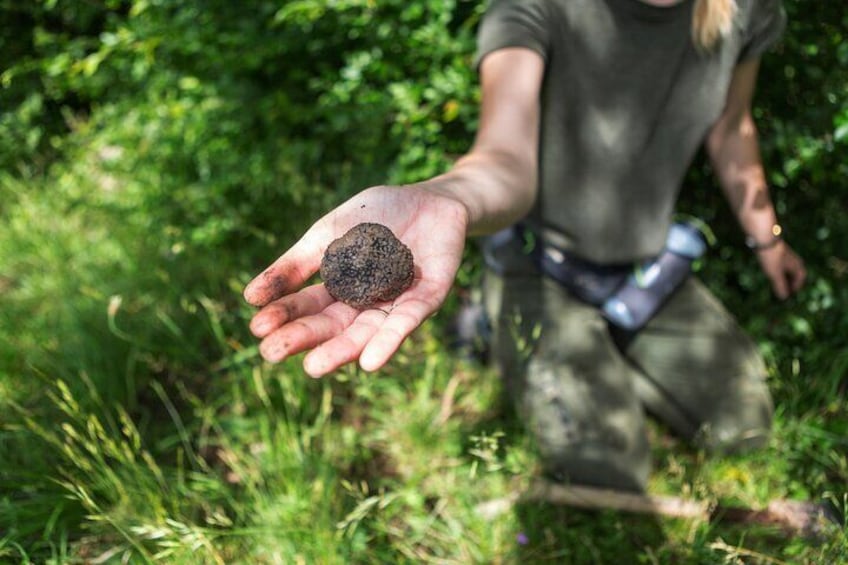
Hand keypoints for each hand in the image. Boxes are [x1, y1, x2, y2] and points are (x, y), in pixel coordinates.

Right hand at [243, 184, 468, 376]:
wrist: (430, 196)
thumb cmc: (377, 215)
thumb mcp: (328, 233)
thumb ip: (296, 264)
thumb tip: (249, 296)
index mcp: (338, 288)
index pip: (306, 307)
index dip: (283, 316)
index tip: (257, 327)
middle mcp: (365, 304)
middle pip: (331, 326)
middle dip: (303, 340)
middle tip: (271, 354)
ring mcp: (395, 304)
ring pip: (366, 333)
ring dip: (341, 351)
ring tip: (313, 367)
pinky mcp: (427, 299)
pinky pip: (407, 322)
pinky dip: (389, 341)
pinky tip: (370, 361)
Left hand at [756, 241, 805, 299]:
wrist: (764, 239)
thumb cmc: (772, 258)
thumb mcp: (775, 274)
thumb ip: (780, 286)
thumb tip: (784, 298)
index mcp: (796, 265)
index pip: (801, 276)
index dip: (797, 285)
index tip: (791, 292)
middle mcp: (793, 258)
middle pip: (794, 271)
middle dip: (790, 280)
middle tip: (784, 288)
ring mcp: (784, 253)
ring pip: (786, 266)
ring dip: (783, 274)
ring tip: (776, 281)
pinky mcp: (776, 250)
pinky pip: (779, 261)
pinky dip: (777, 268)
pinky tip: (769, 270)